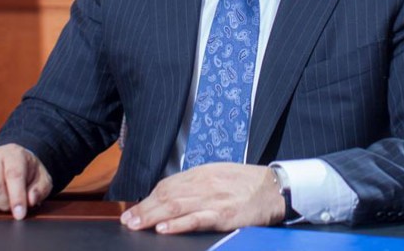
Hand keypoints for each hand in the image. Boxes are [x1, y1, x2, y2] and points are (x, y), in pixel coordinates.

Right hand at [0, 143, 52, 219]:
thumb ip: (40, 189)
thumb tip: (30, 200)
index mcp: (14, 154)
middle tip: (10, 206)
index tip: (20, 214)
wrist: (13, 160)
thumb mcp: (42, 179)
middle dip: (3, 203)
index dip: (16, 197)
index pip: (13, 174)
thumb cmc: (28, 172)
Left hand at [120, 164, 284, 233]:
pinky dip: (179, 224)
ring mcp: (214, 199)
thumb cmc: (247, 183)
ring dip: (153, 217)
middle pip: (167, 196)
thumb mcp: (219, 175)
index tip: (134, 210)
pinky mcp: (224, 214)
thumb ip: (197, 184)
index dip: (148, 199)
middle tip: (127, 221)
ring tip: (137, 225)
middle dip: (145, 209)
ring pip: (177, 206)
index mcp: (202, 173)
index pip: (167, 185)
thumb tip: (173, 195)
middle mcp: (204, 183)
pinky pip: (197, 219)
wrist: (275, 188)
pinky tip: (164, 229)